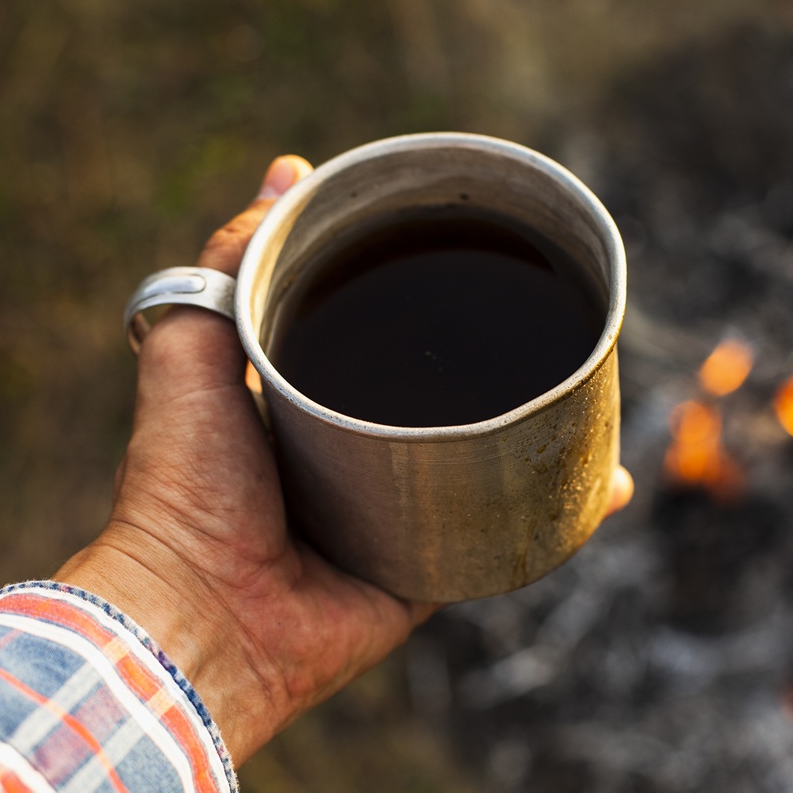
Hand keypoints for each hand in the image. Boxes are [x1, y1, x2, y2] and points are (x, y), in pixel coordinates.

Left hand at [56, 156, 633, 765]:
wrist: (205, 615)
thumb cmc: (184, 487)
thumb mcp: (190, 350)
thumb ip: (224, 270)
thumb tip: (284, 176)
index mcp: (296, 401)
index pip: (364, 329)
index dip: (401, 287)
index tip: (451, 237)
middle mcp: (348, 454)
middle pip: (434, 390)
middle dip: (488, 354)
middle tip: (539, 303)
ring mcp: (393, 512)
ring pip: (482, 457)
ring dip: (539, 424)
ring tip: (589, 378)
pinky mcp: (427, 569)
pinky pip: (504, 534)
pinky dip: (561, 513)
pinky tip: (609, 480)